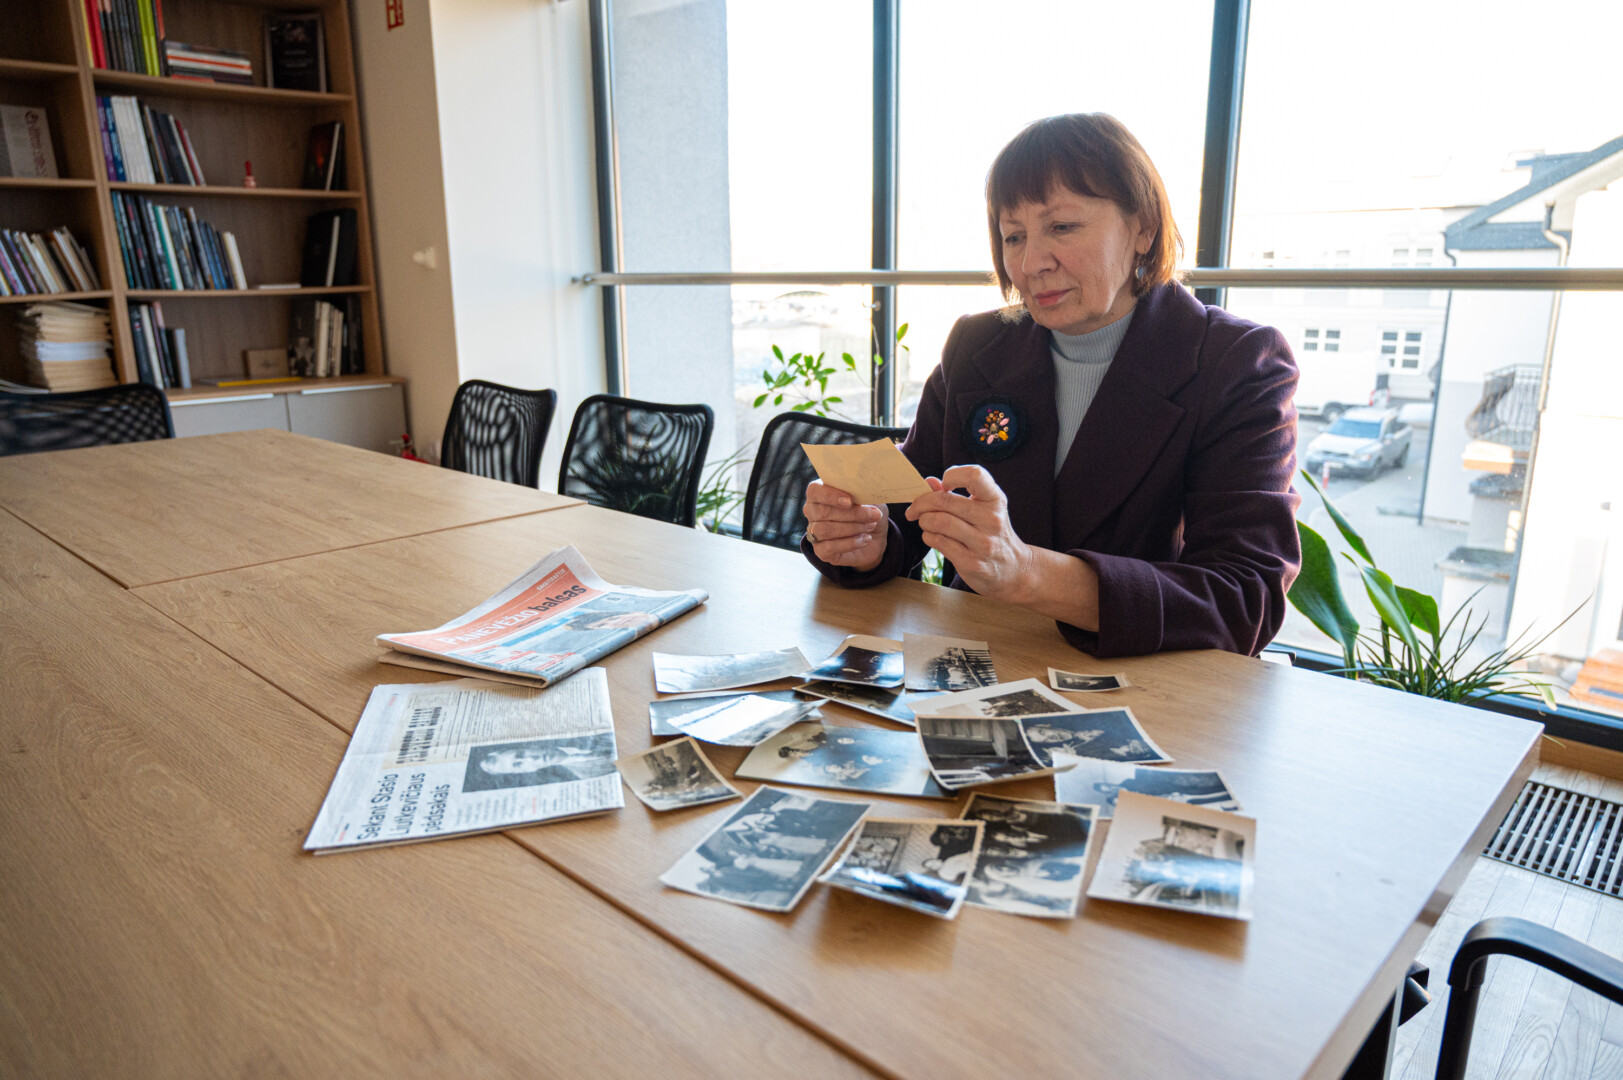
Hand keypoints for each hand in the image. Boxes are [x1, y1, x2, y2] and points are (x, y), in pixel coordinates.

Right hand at [803, 480, 887, 569]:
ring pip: (825, 530)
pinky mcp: (821, 551)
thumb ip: (861, 493)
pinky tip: (865, 539)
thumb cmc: (868, 511)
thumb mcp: (868, 498)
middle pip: (823, 512)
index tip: (850, 501)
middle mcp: (812, 512)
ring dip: (852, 528)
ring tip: (871, 526)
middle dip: (852, 514)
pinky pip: (829, 547)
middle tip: (873, 515)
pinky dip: (850, 543)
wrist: (876, 537)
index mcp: (819, 494)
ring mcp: (814, 532)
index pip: (814, 491)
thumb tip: (862, 492)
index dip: (830, 495)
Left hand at [904, 465, 1031, 600]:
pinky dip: (928, 536)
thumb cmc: (992, 533)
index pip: (974, 475)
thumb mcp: (983, 508)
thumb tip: (929, 482)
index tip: (944, 484)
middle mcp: (992, 519)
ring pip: (939, 522)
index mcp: (996, 499)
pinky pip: (939, 542)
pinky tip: (932, 536)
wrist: (1013, 569)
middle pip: (945, 500)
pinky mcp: (971, 562)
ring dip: (924, 520)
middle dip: (922, 503)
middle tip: (915, 509)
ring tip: (924, 522)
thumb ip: (956, 493)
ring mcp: (983, 543)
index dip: (953, 475)